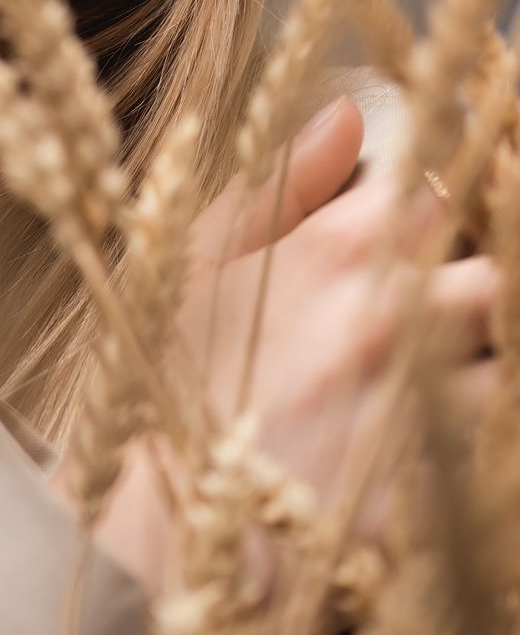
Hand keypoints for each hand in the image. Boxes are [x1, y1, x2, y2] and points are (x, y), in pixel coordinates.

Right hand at [50, 97, 499, 597]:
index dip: (424, 219)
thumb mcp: (199, 257)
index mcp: (340, 248)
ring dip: (461, 374)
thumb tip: (345, 113)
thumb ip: (283, 179)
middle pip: (492, 276)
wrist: (150, 520)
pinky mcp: (431, 497)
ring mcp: (418, 409)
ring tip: (390, 394)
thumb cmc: (167, 375)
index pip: (438, 196)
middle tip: (399, 328)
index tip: (399, 244)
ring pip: (495, 367)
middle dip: (458, 297)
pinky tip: (395, 449)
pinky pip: (480, 455)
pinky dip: (455, 448)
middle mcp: (393, 318)